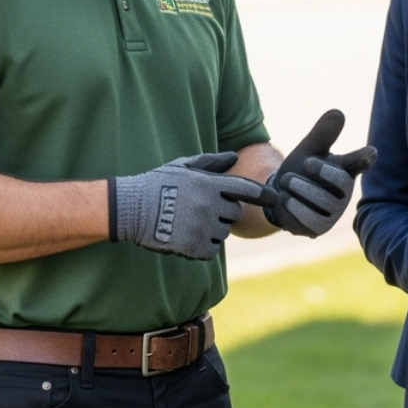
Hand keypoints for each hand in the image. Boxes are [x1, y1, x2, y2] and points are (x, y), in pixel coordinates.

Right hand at [111, 153, 270, 259]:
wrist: (131, 208)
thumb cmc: (158, 183)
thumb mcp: (183, 167)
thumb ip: (211, 163)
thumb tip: (234, 156)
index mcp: (209, 184)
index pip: (244, 189)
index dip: (262, 194)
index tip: (275, 199)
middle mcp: (210, 205)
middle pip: (233, 214)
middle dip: (221, 213)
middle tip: (198, 210)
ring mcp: (203, 227)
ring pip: (221, 233)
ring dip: (210, 231)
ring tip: (186, 223)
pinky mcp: (195, 247)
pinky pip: (210, 250)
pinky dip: (201, 248)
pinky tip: (184, 238)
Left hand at [262, 109, 377, 236]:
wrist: (279, 194)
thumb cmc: (301, 169)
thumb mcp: (309, 148)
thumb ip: (323, 133)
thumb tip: (338, 112)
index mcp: (346, 169)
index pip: (360, 162)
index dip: (365, 158)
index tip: (370, 153)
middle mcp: (344, 192)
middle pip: (339, 181)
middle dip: (317, 170)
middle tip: (304, 162)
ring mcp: (334, 212)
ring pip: (322, 201)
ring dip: (299, 188)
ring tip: (287, 182)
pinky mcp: (320, 228)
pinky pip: (309, 219)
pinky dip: (293, 207)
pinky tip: (285, 199)